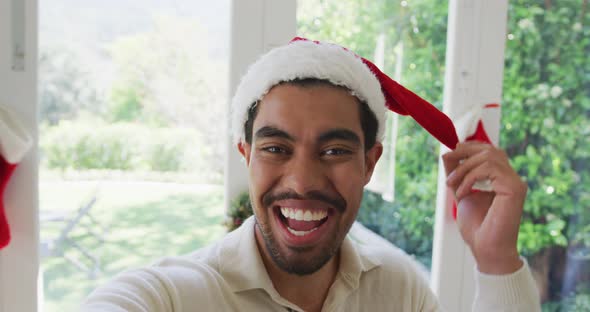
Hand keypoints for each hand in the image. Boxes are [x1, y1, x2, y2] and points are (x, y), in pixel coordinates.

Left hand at [442, 142, 525, 274]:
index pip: (490, 151)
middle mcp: (512, 179)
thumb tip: (447, 152)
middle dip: (465, 151)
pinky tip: (462, 193)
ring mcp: (515, 183)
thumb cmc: (476, 227)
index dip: (470, 147)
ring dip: (464, 167)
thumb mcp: (461, 192)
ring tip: (451, 184)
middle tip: (447, 160)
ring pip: (489, 157)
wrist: (486, 249)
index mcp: (502, 179)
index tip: (451, 151)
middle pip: (491, 149)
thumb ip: (457, 173)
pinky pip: (489, 169)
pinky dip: (470, 177)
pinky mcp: (515, 188)